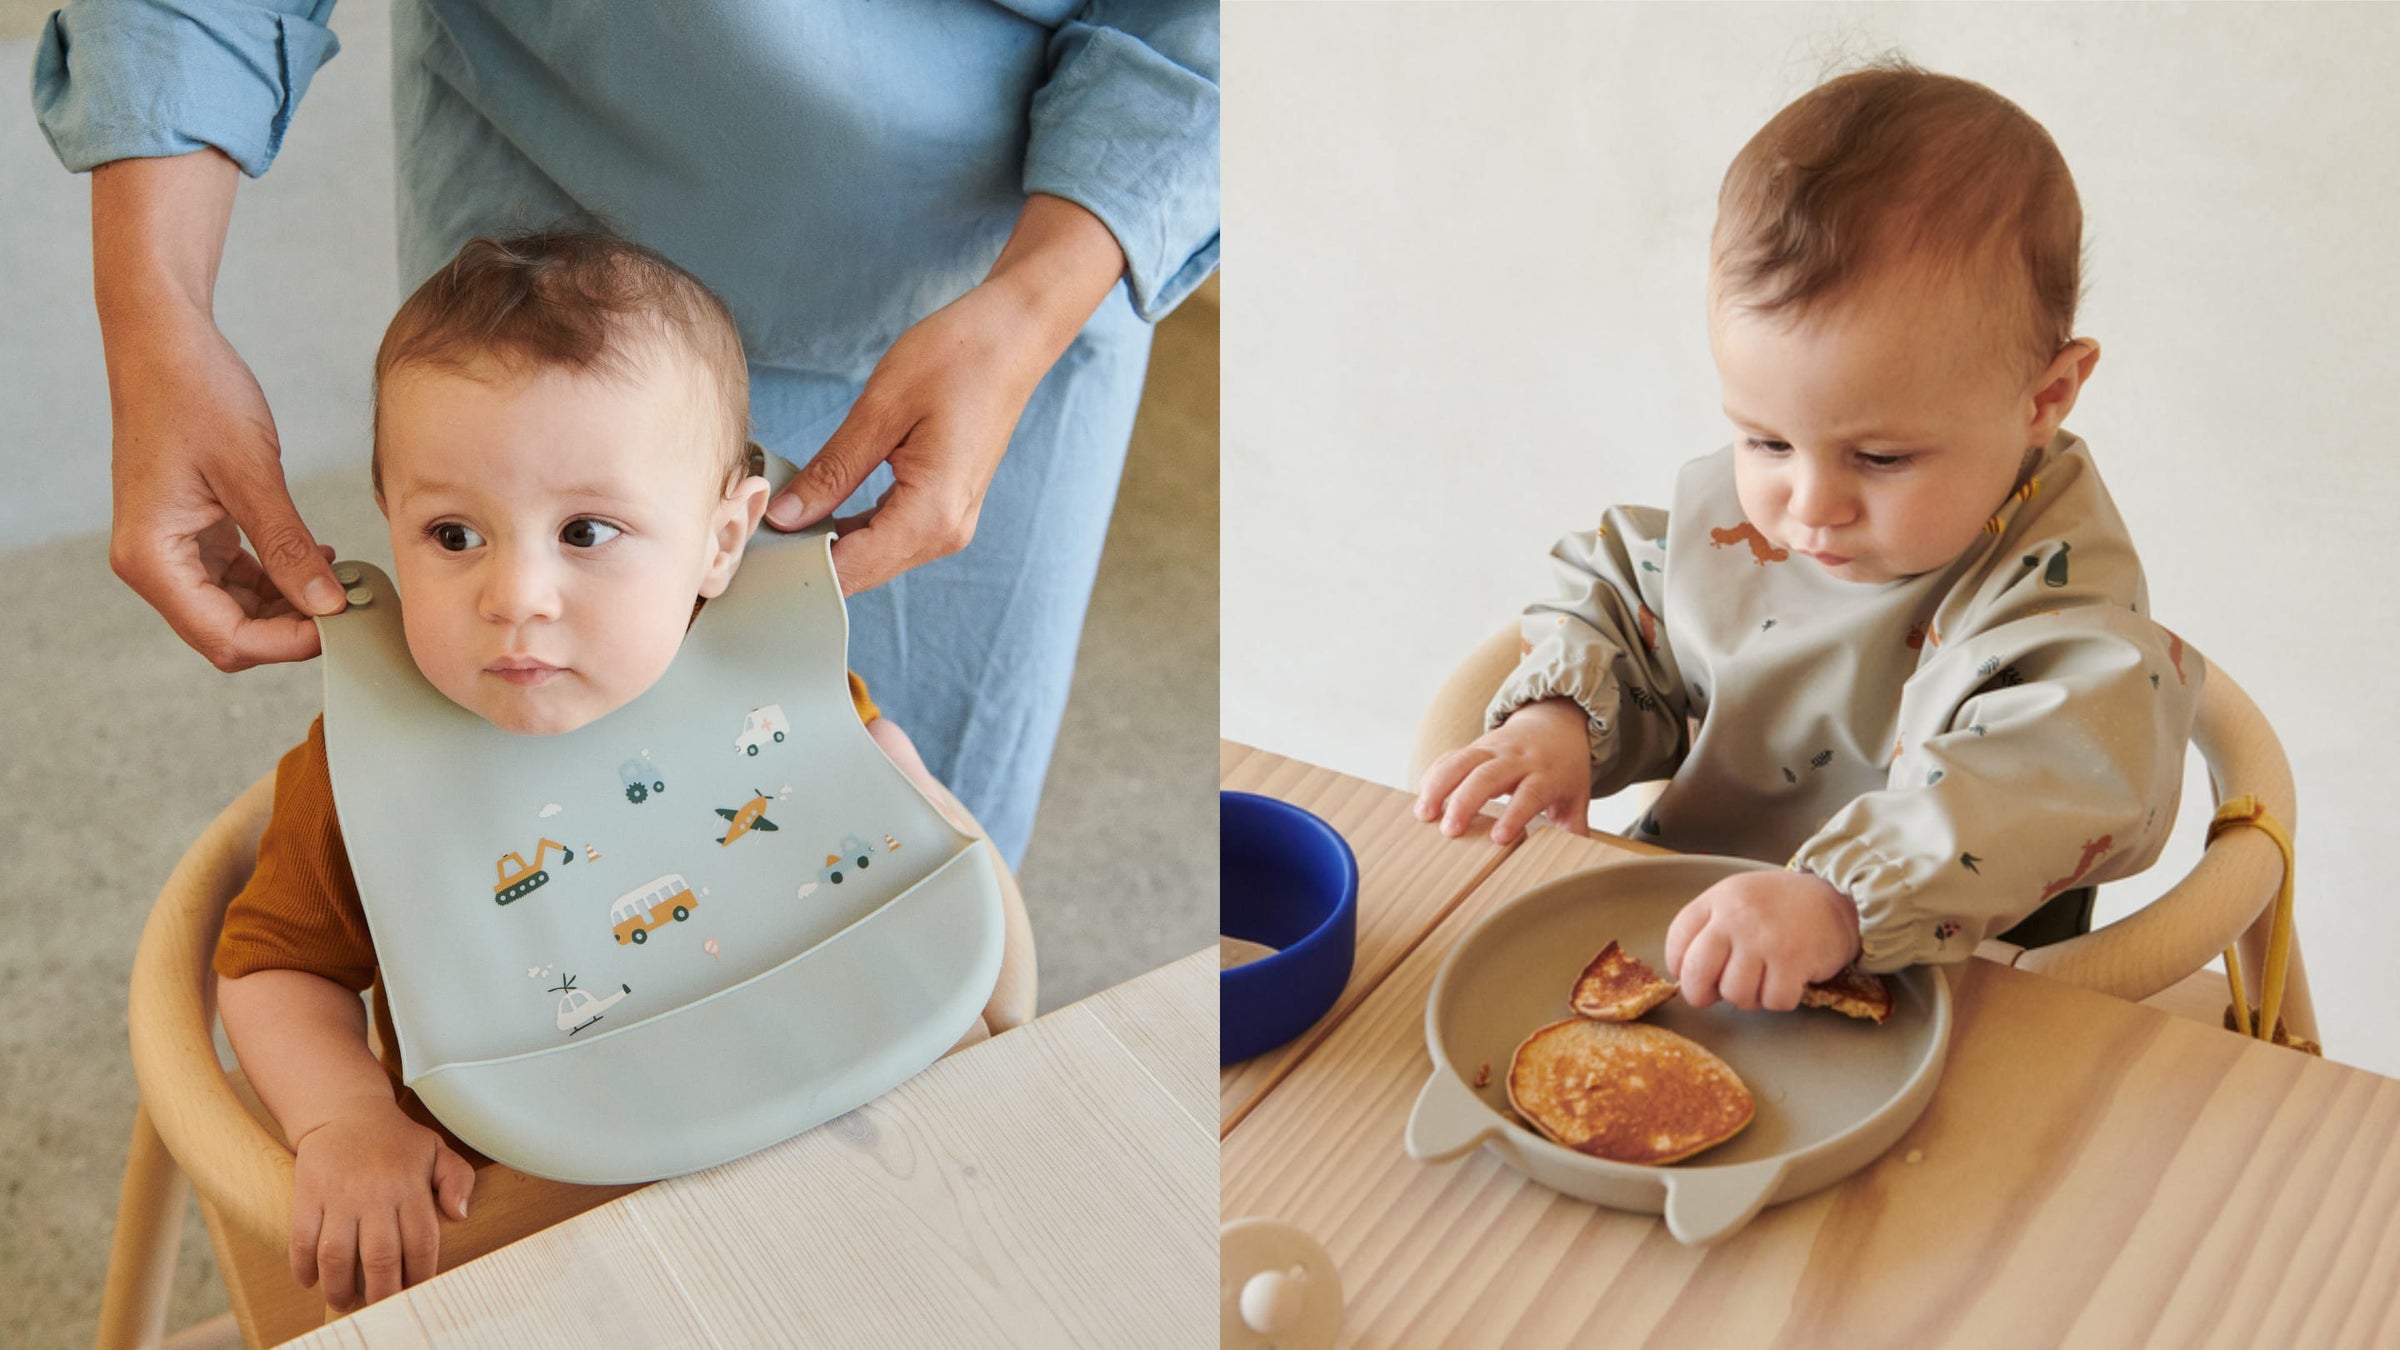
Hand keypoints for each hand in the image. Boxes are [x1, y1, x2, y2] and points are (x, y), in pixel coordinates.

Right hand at [93, 150, 344, 669]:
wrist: (163, 341)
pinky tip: (317, 557)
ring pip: (236, 608)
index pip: (224, 637)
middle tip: (353, 605)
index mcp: (152, 558)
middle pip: (229, 632)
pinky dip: (277, 575)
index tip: (344, 625)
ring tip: (342, 578)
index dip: (287, 643)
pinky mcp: (191, 531)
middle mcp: (153, 563)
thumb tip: (327, 606)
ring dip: (289, 603)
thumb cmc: (194, 392)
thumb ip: (287, 547)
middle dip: (291, 628)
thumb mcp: (251, 473)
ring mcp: (171, 548)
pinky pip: (237, 576)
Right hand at [288, 1104, 474, 1313]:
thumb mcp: (437, 1151)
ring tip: (345, 1302)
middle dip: (381, 1293)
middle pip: (379, 1256)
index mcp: (410, 1187)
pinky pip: (301, 1239)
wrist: (344, 1111)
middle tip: (380, 1309)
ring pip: (336, 1254)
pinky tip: (310, 1282)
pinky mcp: (307, 1195)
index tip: (416, 1293)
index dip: (419, 1275)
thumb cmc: (395, 1139)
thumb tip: (461, 1215)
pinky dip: (303, 1266)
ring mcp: (339, 1196)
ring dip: (339, 1287)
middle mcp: (375, 1195)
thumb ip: (458, 1180)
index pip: (421, 1242)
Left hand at [764, 193, 1125, 593]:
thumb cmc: (957, 357)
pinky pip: (888, 535)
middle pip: (860, 572)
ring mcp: (950, 523)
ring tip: (774, 519)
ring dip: (825, 544)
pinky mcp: (946, 508)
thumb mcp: (881, 409)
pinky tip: (815, 508)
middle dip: (804, 559)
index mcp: (932, 513)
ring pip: (873, 557)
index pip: (848, 568)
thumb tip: (784, 516)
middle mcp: (946, 532)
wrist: (1015, 335)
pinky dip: (849, 529)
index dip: (793, 565)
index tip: (746, 552)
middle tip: (749, 534)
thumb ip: (833, 470)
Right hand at [1415, 698, 1592, 842]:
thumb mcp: (1576, 796)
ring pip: (1462, 760)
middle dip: (1465, 801)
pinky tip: (1422, 796)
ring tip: (1424, 813)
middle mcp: (1517, 759)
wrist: (1555, 722)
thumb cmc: (1563, 768)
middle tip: (1449, 830)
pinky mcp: (1475, 746)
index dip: (1514, 814)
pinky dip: (1434, 774)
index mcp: (1545, 773)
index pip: (1530, 793)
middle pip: (1488, 775)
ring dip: (1439, 785)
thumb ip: (1574, 828)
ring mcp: (1493, 748)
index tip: (1498, 838)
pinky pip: (1451, 756)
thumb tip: (1579, 864)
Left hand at [1664, 871, 1862, 1011]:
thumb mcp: (1739, 899)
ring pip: (1735, 993)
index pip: (1677, 940)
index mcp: (1718, 900)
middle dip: (1702, 994)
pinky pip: (1773, 1001)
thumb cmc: (1783, 906)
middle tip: (1718, 994)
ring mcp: (1764, 939)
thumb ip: (1712, 928)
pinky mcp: (1793, 960)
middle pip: (1696, 973)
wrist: (1838, 898)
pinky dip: (1780, 999)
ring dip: (1749, 998)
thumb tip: (1691, 976)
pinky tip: (1788, 980)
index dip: (1680, 967)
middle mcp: (1736, 917)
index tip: (1693, 975)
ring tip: (1764, 979)